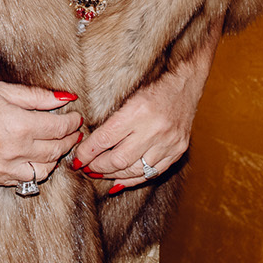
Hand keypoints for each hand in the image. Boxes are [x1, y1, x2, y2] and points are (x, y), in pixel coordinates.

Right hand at [0, 81, 83, 186]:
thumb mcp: (2, 90)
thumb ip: (37, 97)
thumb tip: (65, 98)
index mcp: (19, 125)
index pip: (59, 128)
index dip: (72, 122)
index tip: (75, 117)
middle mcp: (15, 151)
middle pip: (56, 150)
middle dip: (69, 140)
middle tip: (73, 132)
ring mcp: (3, 168)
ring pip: (44, 170)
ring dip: (56, 159)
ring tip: (58, 146)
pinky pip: (24, 180)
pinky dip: (36, 171)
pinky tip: (36, 159)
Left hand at [73, 28, 219, 190]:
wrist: (185, 83)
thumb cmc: (152, 85)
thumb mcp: (126, 94)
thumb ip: (109, 118)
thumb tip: (87, 141)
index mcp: (138, 111)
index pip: (105, 139)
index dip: (87, 152)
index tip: (77, 158)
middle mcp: (154, 129)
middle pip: (119, 159)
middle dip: (97, 167)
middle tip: (85, 167)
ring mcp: (169, 142)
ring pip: (135, 170)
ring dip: (113, 175)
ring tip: (99, 173)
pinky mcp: (178, 150)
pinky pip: (153, 173)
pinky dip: (134, 179)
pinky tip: (120, 179)